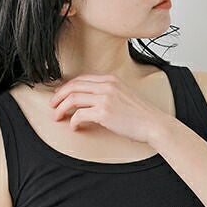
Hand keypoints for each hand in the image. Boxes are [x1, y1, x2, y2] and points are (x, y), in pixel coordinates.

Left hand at [48, 73, 172, 147]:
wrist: (153, 124)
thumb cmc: (140, 115)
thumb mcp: (124, 95)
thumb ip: (108, 93)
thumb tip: (90, 102)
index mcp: (111, 79)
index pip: (82, 79)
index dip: (67, 87)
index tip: (60, 96)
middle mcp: (107, 85)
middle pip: (73, 86)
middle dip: (59, 96)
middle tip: (53, 106)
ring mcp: (105, 98)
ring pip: (73, 99)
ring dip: (61, 108)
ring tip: (58, 117)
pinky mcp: (104, 112)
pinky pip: (79, 115)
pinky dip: (73, 121)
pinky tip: (74, 127)